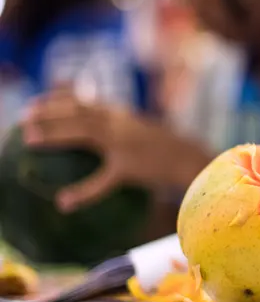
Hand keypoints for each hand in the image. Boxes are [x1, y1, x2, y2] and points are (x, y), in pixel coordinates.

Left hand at [21, 89, 211, 212]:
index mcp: (121, 116)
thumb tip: (95, 140)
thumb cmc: (168, 152)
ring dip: (55, 134)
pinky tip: (63, 202)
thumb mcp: (142, 135)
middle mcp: (120, 124)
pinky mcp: (130, 167)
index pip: (84, 101)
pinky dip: (82, 192)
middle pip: (78, 112)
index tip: (34, 102)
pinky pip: (102, 181)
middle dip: (49, 111)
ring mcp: (124, 144)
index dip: (56, 98)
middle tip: (23, 118)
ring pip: (84, 133)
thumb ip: (118, 133)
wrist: (193, 160)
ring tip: (30, 141)